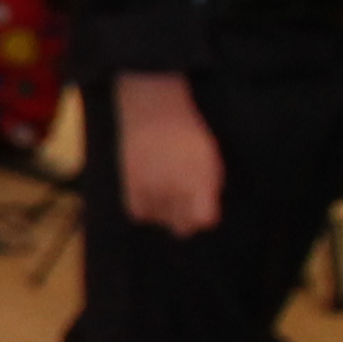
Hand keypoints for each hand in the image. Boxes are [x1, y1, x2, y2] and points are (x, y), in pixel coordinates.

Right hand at [114, 70, 220, 235]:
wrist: (154, 114)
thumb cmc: (189, 136)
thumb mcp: (211, 160)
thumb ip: (209, 188)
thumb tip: (202, 210)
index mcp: (200, 183)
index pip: (204, 220)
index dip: (205, 217)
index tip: (204, 207)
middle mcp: (176, 190)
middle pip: (183, 227)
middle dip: (187, 217)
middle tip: (185, 201)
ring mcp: (152, 190)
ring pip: (161, 220)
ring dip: (165, 212)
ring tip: (166, 192)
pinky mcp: (131, 187)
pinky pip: (139, 213)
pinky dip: (146, 209)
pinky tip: (150, 195)